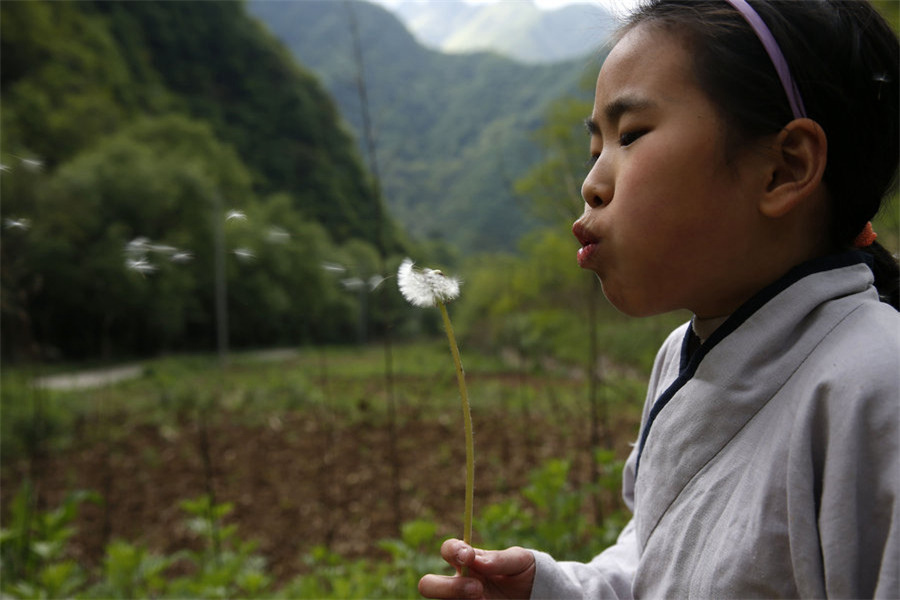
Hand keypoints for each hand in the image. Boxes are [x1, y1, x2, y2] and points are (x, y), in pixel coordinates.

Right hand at [418, 538, 535, 598]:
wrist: (536, 593)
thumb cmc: (524, 572)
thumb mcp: (520, 560)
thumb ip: (501, 558)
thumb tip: (479, 561)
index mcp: (468, 560)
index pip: (448, 550)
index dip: (453, 551)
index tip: (469, 555)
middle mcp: (460, 583)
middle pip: (427, 584)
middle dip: (447, 587)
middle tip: (477, 588)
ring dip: (459, 599)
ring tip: (484, 599)